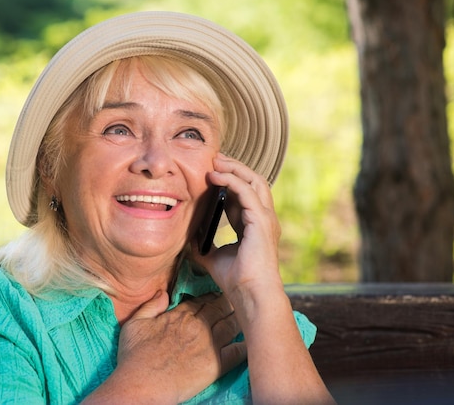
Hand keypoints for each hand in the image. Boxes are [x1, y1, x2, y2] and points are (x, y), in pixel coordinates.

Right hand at [84, 291, 245, 403]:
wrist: (142, 384)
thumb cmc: (134, 357)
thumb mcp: (135, 323)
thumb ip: (150, 306)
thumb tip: (163, 293)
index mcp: (180, 316)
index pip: (201, 301)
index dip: (210, 297)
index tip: (215, 296)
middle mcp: (198, 326)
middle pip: (219, 308)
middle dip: (228, 303)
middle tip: (236, 300)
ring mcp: (209, 345)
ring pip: (231, 325)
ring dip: (238, 319)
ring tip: (246, 315)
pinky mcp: (216, 365)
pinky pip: (237, 351)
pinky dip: (245, 345)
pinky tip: (251, 341)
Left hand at [193, 153, 282, 296]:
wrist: (248, 294)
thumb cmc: (235, 279)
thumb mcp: (212, 256)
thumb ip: (203, 243)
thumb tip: (188, 235)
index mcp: (253, 225)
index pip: (243, 195)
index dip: (228, 181)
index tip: (210, 172)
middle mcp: (262, 218)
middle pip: (253, 182)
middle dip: (234, 168)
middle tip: (214, 158)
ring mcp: (265, 218)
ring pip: (254, 181)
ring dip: (234, 168)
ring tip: (216, 161)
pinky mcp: (261, 220)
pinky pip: (247, 191)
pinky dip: (232, 180)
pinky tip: (216, 176)